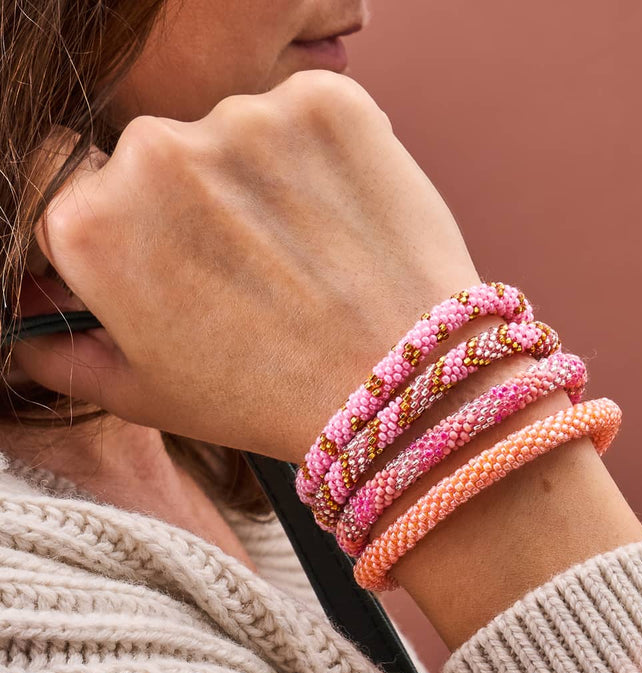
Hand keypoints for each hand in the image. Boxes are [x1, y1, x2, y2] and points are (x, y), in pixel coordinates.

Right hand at [17, 71, 478, 461]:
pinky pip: (306, 117)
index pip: (66, 179)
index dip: (118, 216)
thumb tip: (35, 330)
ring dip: (262, 179)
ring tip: (306, 252)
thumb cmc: (271, 399)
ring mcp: (246, 119)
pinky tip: (343, 220)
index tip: (162, 242)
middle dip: (193, 202)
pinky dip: (321, 157)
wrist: (403, 386)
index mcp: (95, 223)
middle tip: (252, 265)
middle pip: (158, 155)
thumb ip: (70, 353)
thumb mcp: (148, 394)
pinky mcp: (327, 102)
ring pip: (236, 133)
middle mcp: (158, 153)